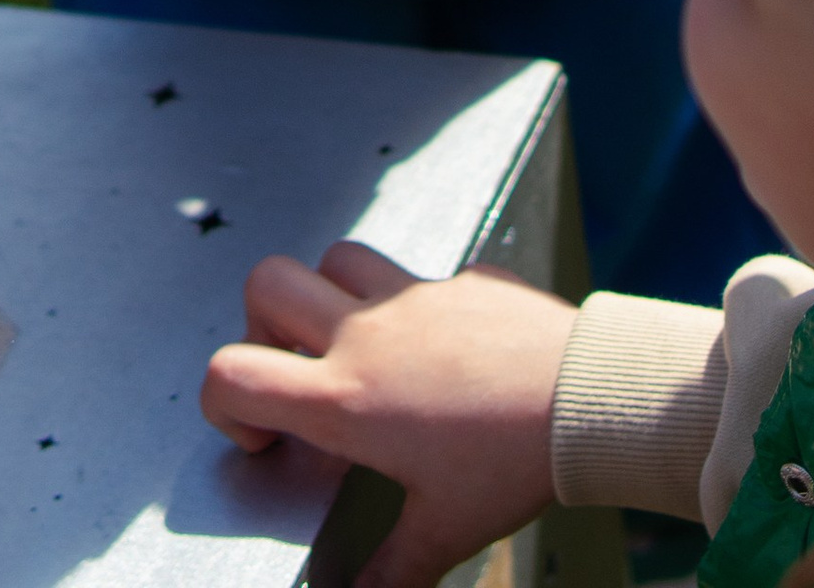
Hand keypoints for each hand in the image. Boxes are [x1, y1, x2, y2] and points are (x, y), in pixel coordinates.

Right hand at [202, 242, 573, 587]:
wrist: (590, 396)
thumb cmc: (512, 462)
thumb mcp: (444, 530)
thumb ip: (393, 571)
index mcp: (346, 397)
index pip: (233, 373)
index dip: (223, 406)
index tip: (266, 437)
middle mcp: (367, 331)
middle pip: (268, 281)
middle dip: (262, 323)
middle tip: (297, 371)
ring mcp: (415, 293)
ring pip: (338, 256)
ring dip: (330, 292)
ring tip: (360, 348)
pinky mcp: (463, 278)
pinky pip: (416, 274)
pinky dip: (410, 304)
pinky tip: (444, 352)